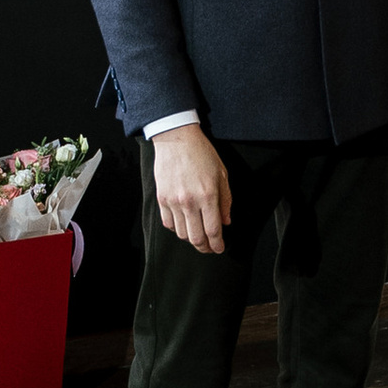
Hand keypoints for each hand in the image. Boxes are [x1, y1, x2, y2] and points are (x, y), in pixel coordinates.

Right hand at [152, 123, 230, 254]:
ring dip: (191, 239)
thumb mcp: (222, 174)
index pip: (213, 230)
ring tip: (198, 237)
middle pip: (196, 237)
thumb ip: (225, 200)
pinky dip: (177, 229)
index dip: (217, 244)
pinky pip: (168, 223)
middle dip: (205, 247)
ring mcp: (173, 202)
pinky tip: (184, 226)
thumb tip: (226, 222)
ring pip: (182, 233)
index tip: (220, 248)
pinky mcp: (162, 199)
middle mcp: (190, 202)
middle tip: (210, 248)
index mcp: (208, 196)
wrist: (176, 139)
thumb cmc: (202, 153)